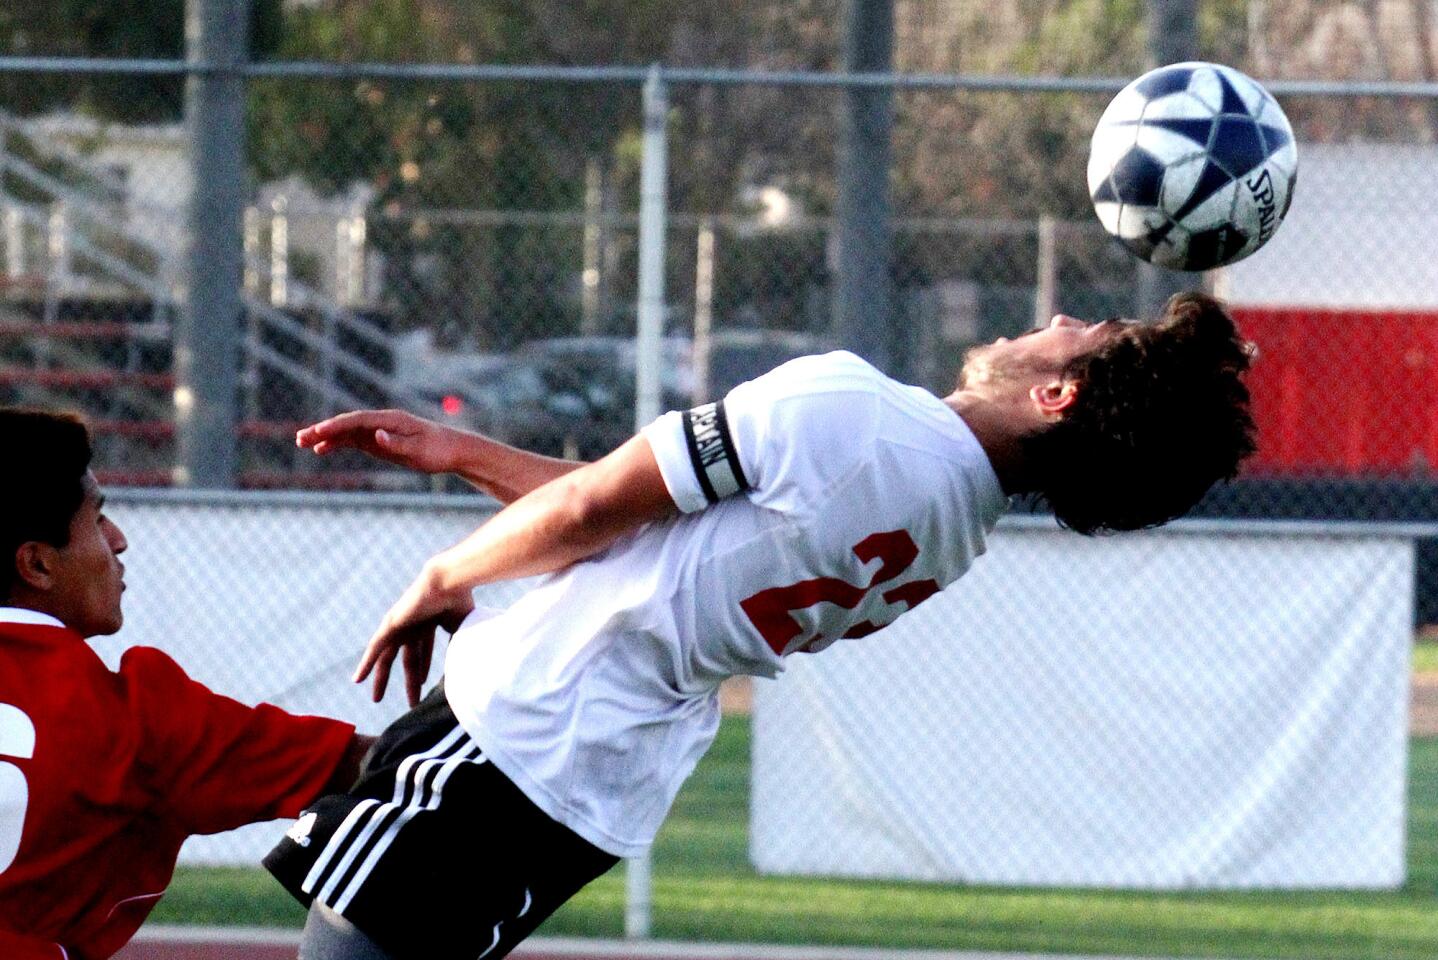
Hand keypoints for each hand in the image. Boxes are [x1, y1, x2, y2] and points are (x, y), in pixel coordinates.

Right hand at [297, 409, 461, 474]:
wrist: (452, 450)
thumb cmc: (438, 449)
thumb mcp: (419, 449)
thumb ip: (397, 443)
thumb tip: (377, 436)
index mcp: (391, 420)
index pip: (358, 420)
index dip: (337, 426)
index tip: (319, 432)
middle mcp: (382, 422)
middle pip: (347, 424)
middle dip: (323, 430)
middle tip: (300, 438)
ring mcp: (379, 431)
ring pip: (347, 432)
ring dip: (325, 437)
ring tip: (303, 443)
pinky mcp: (379, 441)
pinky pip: (353, 441)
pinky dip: (337, 444)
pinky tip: (321, 450)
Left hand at [354, 564, 474, 705]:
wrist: (449, 581)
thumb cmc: (460, 600)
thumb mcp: (462, 628)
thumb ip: (461, 645)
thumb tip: (469, 664)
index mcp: (429, 623)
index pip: (423, 651)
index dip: (423, 668)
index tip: (422, 684)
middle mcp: (412, 624)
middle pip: (407, 658)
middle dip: (408, 680)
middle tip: (410, 701)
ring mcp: (400, 624)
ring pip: (386, 657)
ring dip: (381, 678)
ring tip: (376, 699)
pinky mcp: (391, 623)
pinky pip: (375, 647)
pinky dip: (366, 663)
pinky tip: (358, 680)